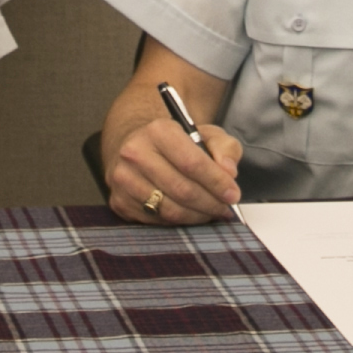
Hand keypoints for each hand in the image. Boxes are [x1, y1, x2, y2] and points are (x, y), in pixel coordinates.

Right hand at [106, 116, 244, 226]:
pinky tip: (189, 213)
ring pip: (170, 209)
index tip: (233, 194)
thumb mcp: (206, 134)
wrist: (135, 147)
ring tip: (210, 211)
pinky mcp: (119, 201)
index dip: (216, 182)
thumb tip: (229, 171)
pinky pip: (157, 220)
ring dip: (197, 216)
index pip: (192, 163)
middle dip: (210, 203)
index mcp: (158, 131)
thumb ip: (225, 148)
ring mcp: (123, 179)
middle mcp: (134, 153)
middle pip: (182, 189)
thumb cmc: (174, 143)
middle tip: (224, 207)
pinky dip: (178, 221)